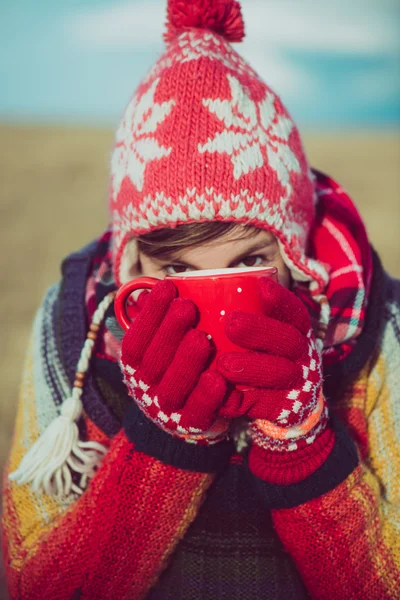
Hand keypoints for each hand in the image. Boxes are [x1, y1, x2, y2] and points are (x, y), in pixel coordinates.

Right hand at [120, 280, 230, 444]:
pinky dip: (206, 397)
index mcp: (136, 367)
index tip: (167, 287)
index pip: (135, 340)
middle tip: (187, 307)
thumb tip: (149, 289)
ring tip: (202, 338)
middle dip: (169, 332)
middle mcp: (146, 389)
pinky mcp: (192, 427)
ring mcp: (168, 411)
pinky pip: (197, 415)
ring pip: (172, 389)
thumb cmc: (178, 367)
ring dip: (185, 362)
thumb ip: (159, 320)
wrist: (187, 419)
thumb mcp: (165, 344)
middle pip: (152, 363)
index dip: (149, 314)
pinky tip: (218, 379)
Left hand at [217, 278, 333, 482]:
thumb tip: (196, 287)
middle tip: (231, 323)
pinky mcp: (285, 410)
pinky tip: (221, 394)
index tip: (262, 287)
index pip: (295, 312)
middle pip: (289, 340)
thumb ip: (244, 317)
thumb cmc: (265, 359)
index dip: (281, 300)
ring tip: (223, 364)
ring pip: (280, 373)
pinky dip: (242, 400)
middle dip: (261, 330)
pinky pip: (264, 405)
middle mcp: (302, 355)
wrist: (291, 410)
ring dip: (252, 367)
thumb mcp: (264, 336)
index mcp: (296, 332)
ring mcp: (297, 383)